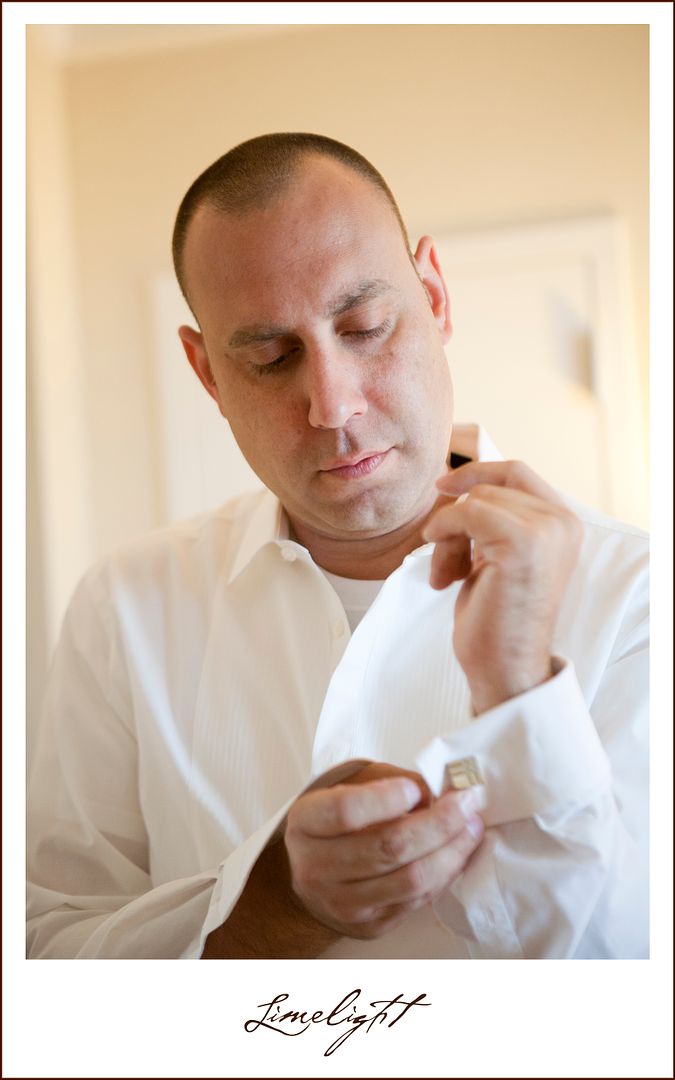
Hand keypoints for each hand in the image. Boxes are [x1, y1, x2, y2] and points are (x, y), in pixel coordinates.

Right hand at [284, 763, 483, 939]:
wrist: (314, 873)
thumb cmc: (338, 820)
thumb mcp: (349, 787)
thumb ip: (388, 782)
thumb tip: (438, 789)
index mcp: (306, 823)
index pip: (347, 811)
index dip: (387, 798)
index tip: (417, 788)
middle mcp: (316, 867)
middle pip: (388, 847)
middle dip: (439, 823)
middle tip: (467, 803)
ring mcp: (342, 903)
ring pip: (410, 881)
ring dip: (451, 852)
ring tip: (472, 828)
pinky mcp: (369, 926)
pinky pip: (417, 902)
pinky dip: (445, 874)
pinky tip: (457, 853)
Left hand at [423, 460, 582, 712]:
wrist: (505, 668)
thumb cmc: (496, 619)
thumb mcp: (497, 556)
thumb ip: (495, 520)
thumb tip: (457, 485)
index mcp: (563, 523)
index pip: (516, 471)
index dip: (475, 472)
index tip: (442, 488)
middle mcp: (562, 522)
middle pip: (489, 487)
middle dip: (455, 519)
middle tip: (444, 560)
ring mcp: (546, 531)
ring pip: (474, 501)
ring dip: (447, 537)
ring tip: (448, 576)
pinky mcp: (522, 543)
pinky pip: (464, 513)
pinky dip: (442, 535)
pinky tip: (443, 575)